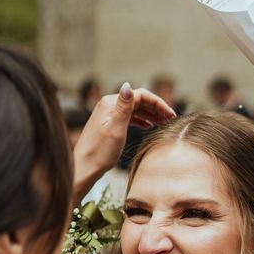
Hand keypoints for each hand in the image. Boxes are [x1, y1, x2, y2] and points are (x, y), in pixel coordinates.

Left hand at [72, 83, 175, 202]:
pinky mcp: (108, 124)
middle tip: (170, 119)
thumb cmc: (99, 152)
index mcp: (111, 103)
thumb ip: (124, 107)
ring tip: (163, 122)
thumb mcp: (115, 129)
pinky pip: (129, 117)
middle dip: (156, 108)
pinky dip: (141, 120)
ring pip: (134, 109)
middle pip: (138, 100)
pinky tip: (149, 126)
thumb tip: (127, 84)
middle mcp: (109, 105)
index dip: (157, 103)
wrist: (83, 168)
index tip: (170, 114)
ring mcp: (108, 114)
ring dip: (150, 114)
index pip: (140, 95)